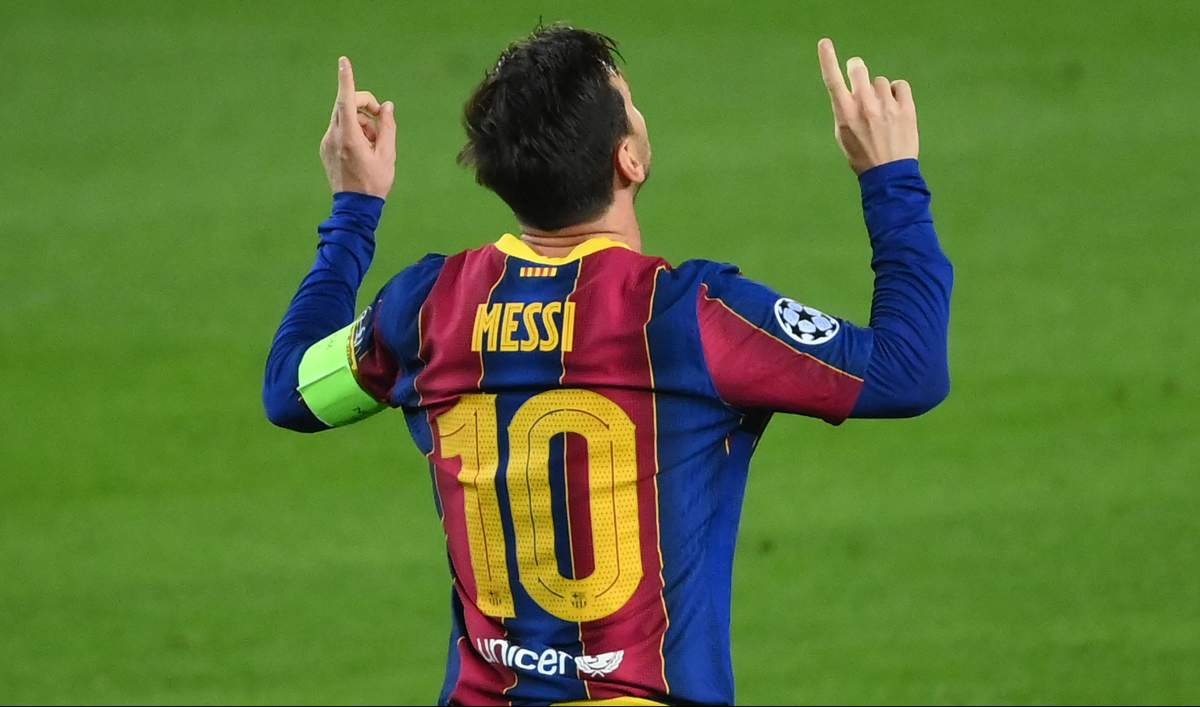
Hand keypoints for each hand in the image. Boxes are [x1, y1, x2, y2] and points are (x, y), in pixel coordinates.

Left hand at [319, 56, 395, 198]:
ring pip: (344, 118)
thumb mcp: (388, 154)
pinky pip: (340, 130)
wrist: (355, 208)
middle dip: (366, 107)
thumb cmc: (375, 183)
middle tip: (383, 120)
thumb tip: (387, 107)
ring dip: (362, 123)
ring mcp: (327, 143)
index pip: (346, 100)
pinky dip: (354, 132)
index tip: (343, 61)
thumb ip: (388, 127)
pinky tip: (363, 150)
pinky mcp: (325, 148)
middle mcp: (333, 137)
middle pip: (347, 106)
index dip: (346, 79)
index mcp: (349, 137)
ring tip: (374, 145)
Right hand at [817, 38, 918, 174]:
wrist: (889, 175)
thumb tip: (851, 89)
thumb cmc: (862, 155)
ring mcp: (886, 106)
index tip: (824, 43)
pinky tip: (895, 105)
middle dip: (857, 70)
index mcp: (845, 114)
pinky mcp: (906, 108)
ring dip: (879, 91)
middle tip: (858, 75)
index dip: (827, 59)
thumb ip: (845, 109)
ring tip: (881, 111)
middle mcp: (865, 106)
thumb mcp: (843, 134)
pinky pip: (900, 85)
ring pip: (880, 81)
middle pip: (859, 70)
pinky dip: (897, 92)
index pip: (832, 80)